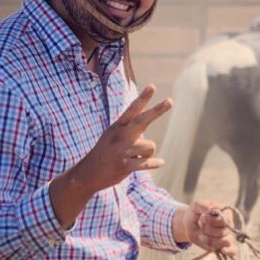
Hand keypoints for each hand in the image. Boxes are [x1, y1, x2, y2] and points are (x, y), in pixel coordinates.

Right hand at [50, 85, 170, 227]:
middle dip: (157, 110)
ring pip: (150, 147)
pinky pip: (148, 163)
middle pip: (142, 121)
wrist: (88, 173)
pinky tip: (160, 162)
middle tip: (170, 101)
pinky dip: (155, 163)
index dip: (143, 98)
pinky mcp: (125, 166)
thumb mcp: (112, 136)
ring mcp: (122, 151)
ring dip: (148, 153)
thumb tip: (150, 135)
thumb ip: (130, 131)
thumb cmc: (105, 152)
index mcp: (117, 127)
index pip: (132, 110)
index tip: (152, 86)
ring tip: (135, 157)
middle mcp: (120, 136)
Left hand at [172, 201, 237, 255]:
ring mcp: (227, 236)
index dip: (211, 221)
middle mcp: (229, 225)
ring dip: (207, 239)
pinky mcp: (224, 246)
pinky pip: (233, 250)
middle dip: (207, 230)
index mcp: (226, 213)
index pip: (224, 220)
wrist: (190, 225)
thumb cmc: (195, 213)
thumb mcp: (197, 205)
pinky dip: (229, 251)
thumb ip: (204, 205)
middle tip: (201, 225)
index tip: (202, 218)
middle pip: (221, 232)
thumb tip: (212, 211)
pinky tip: (223, 250)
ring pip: (222, 242)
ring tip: (202, 234)